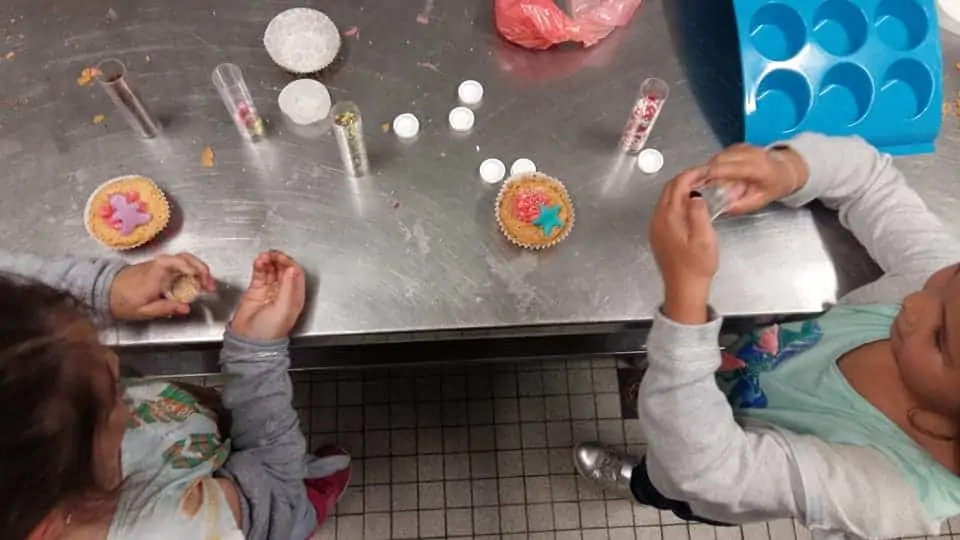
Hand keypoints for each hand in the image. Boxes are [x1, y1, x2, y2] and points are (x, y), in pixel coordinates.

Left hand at [110, 253, 215, 319]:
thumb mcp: (144, 310)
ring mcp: (160, 263)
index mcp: (155, 273)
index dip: (193, 270)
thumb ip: (166, 308)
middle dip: (202, 269)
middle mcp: (159, 264)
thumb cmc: (123, 300)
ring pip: (185, 259)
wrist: (105, 290)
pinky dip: (192, 271)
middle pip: (186, 258)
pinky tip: (196, 283)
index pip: (177, 263)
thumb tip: (186, 308)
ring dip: (199, 270)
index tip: (203, 282)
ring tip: (206, 284)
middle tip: (211, 285)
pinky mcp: (161, 266)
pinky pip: (181, 264)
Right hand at [229, 250, 305, 340]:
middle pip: (284, 269)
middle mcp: (283, 291)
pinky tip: (258, 261)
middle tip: (271, 254)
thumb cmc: (270, 330)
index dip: (289, 263)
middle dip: (278, 259)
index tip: (281, 258)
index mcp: (295, 296)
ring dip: (268, 261)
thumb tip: (292, 269)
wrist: (250, 340)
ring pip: (272, 269)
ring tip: (262, 257)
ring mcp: (269, 290)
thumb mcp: (284, 308)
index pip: (295, 273)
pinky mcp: (256, 290)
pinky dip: (259, 266)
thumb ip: (288, 288)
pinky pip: (260, 274)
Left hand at [649, 167, 717, 323]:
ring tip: (700, 188)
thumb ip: (699, 213)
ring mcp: (656, 227)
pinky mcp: (658, 234)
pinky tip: (690, 205)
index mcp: (669, 217)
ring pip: (666, 198)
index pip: (677, 185)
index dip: (692, 174)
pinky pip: (666, 209)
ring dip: (681, 189)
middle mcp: (658, 220)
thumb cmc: (696, 267)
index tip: (705, 171)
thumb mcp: (704, 238)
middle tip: (703, 176)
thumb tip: (695, 195)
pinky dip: (677, 201)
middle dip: (686, 178)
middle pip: (669, 189)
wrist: (684, 288)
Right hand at [704, 143, 807, 214]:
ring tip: (704, 181)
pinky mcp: (740, 146)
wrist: (787, 170)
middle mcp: (750, 154)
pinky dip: (716, 163)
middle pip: (720, 159)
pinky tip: (715, 173)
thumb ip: (741, 205)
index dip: (710, 174)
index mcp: (756, 168)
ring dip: (710, 167)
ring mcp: (745, 147)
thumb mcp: (760, 201)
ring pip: (719, 155)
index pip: (728, 168)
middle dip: (705, 171)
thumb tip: (722, 207)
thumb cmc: (774, 186)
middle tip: (696, 184)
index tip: (696, 183)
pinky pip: (723, 153)